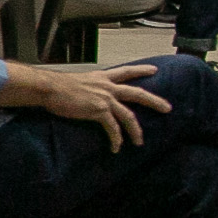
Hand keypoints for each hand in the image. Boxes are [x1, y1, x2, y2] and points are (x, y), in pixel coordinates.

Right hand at [29, 61, 168, 149]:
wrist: (50, 88)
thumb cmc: (58, 86)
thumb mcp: (78, 82)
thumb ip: (88, 87)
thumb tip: (86, 95)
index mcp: (102, 77)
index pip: (126, 71)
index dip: (141, 70)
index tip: (154, 70)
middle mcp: (107, 87)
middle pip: (137, 93)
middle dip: (154, 101)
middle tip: (167, 108)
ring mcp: (105, 99)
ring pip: (128, 115)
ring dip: (136, 130)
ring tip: (139, 142)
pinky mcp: (99, 111)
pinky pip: (112, 128)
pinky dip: (116, 139)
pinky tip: (116, 147)